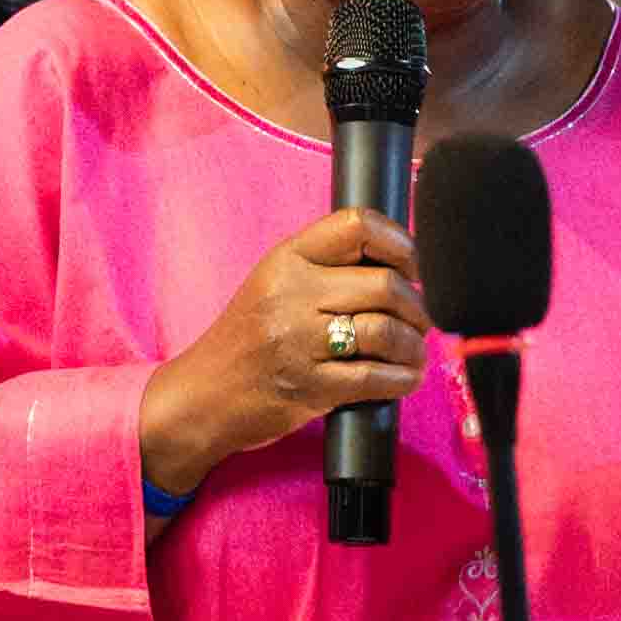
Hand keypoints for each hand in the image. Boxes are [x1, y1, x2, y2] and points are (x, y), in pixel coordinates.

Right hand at [138, 207, 425, 496]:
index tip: (410, 268)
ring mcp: (299, 343)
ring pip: (386, 330)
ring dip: (413, 344)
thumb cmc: (246, 340)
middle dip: (415, 306)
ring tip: (413, 351)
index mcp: (286, 259)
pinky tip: (406, 377)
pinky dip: (403, 378)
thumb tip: (397, 263)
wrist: (203, 395)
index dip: (400, 244)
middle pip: (384, 283)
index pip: (357, 225)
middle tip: (417, 320)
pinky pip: (376, 378)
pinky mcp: (310, 387)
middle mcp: (291, 295)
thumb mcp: (274, 283)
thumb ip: (326, 266)